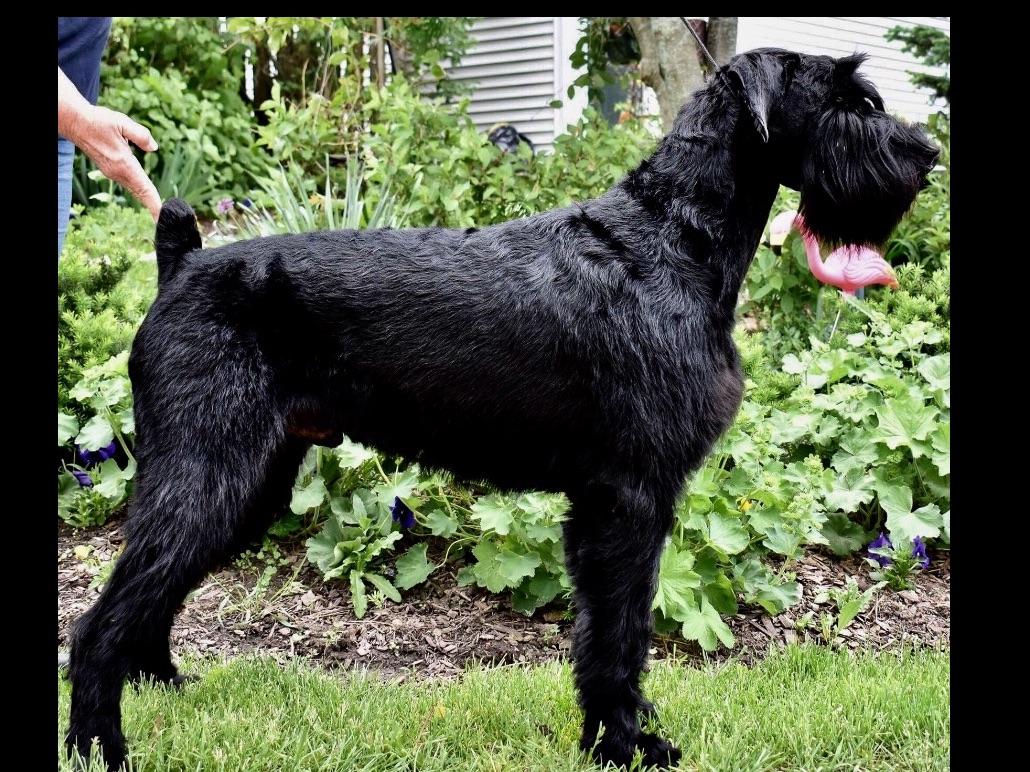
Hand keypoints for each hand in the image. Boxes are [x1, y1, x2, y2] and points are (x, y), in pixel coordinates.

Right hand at [64, 104, 161, 220]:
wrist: (74, 123)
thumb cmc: (97, 121)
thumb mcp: (122, 123)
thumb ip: (141, 135)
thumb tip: (154, 148)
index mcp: (123, 164)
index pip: (144, 187)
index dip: (154, 203)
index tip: (162, 217)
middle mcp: (118, 172)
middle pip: (140, 193)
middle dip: (153, 207)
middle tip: (166, 220)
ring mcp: (112, 172)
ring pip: (134, 189)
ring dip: (147, 199)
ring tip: (160, 211)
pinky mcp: (110, 169)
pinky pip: (129, 183)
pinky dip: (139, 190)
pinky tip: (146, 193)